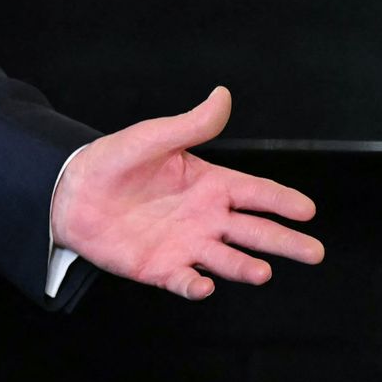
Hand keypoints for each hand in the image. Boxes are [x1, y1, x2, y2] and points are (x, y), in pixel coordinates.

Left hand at [51, 87, 323, 299]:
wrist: (68, 192)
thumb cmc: (113, 161)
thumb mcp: (151, 139)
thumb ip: (190, 125)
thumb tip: (222, 95)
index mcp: (209, 185)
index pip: (255, 193)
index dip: (281, 200)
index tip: (307, 209)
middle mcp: (205, 218)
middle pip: (254, 232)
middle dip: (285, 242)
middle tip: (313, 252)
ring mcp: (186, 245)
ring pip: (226, 260)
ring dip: (244, 267)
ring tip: (262, 271)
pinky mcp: (160, 268)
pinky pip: (183, 280)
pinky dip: (194, 286)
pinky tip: (202, 285)